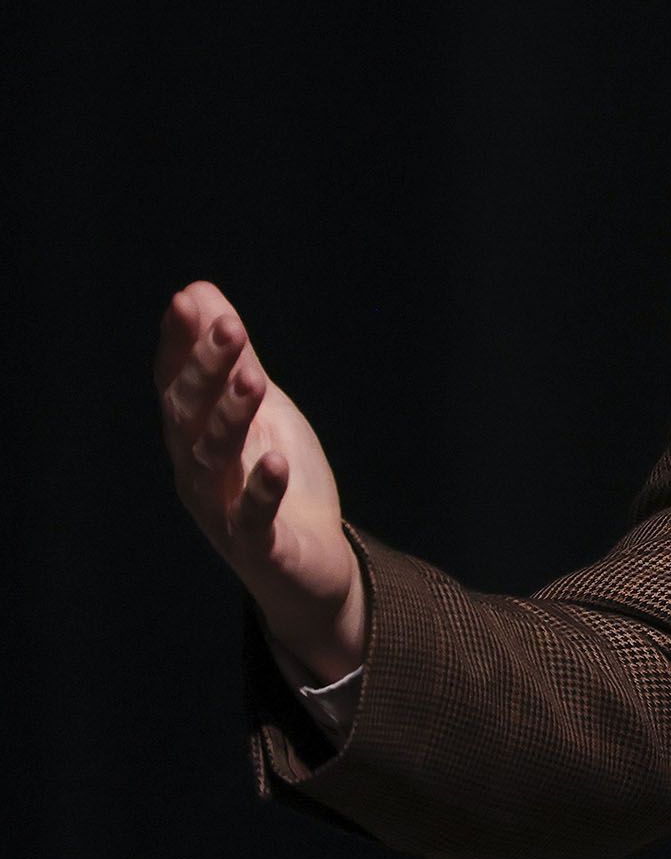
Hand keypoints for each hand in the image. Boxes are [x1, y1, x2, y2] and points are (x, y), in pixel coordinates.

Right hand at [154, 281, 364, 681]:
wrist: (307, 566)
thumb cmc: (274, 479)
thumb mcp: (258, 409)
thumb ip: (229, 358)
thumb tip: (197, 292)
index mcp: (193, 435)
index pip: (175, 384)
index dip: (179, 345)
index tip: (189, 302)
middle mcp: (195, 470)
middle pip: (190, 415)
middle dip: (207, 371)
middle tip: (229, 327)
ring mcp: (221, 510)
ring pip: (214, 460)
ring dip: (231, 418)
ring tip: (253, 379)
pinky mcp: (258, 546)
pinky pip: (251, 518)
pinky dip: (260, 491)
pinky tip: (274, 463)